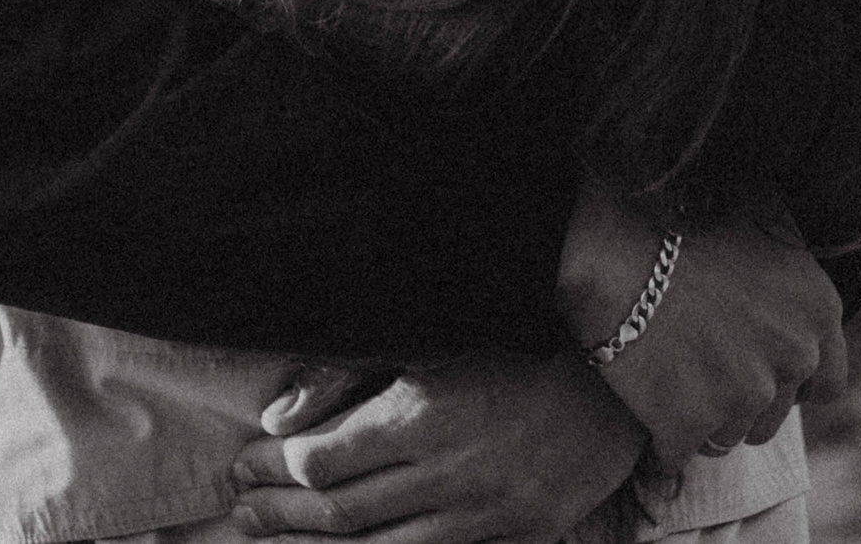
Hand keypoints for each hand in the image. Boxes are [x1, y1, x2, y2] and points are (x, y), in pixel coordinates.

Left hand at [228, 349, 642, 542]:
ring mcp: (488, 515)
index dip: (271, 469)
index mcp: (421, 416)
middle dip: (279, 514)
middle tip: (242, 511)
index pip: (319, 460)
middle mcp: (450, 474)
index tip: (242, 466)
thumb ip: (346, 375)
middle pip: (339, 512)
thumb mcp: (424, 336)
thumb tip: (279, 416)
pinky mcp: (520, 536)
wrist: (618, 370)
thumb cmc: (512, 339)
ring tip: (280, 543)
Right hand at [556, 183, 845, 463]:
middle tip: (692, 366)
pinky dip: (656, 439)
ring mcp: (743, 393)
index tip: (752, 366)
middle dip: (736, 398)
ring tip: (660, 378)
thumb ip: (789, 258)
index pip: (826, 382)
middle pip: (771, 413)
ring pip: (725, 435)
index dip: (787, 379)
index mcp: (818, 308)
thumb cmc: (679, 206)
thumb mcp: (760, 212)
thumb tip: (791, 259)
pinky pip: (674, 453)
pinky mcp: (689, 422)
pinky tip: (636, 408)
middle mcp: (793, 355)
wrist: (611, 232)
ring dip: (697, 418)